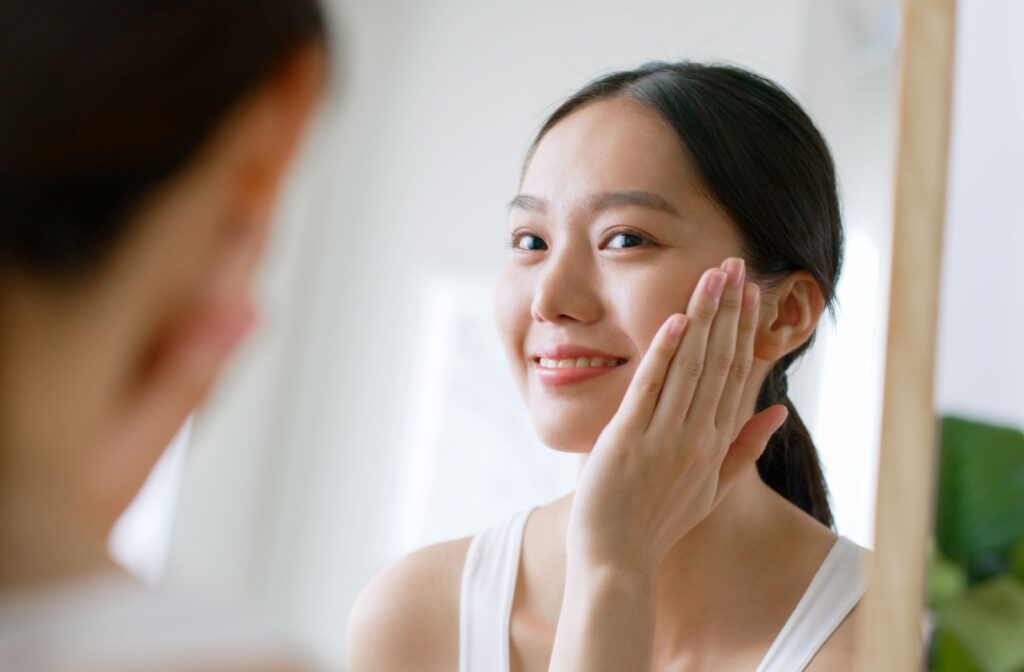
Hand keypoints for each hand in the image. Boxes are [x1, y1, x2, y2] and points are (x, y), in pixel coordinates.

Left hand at [566, 257, 788, 574]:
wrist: (617, 562)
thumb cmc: (659, 524)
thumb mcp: (712, 488)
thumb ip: (744, 449)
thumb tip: (774, 412)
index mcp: (716, 444)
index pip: (737, 375)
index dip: (746, 330)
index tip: (752, 293)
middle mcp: (698, 436)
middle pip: (719, 361)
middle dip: (729, 310)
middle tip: (737, 264)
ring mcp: (665, 437)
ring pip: (691, 366)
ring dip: (704, 317)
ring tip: (714, 275)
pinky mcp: (629, 439)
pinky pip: (651, 388)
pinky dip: (665, 352)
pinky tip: (677, 319)